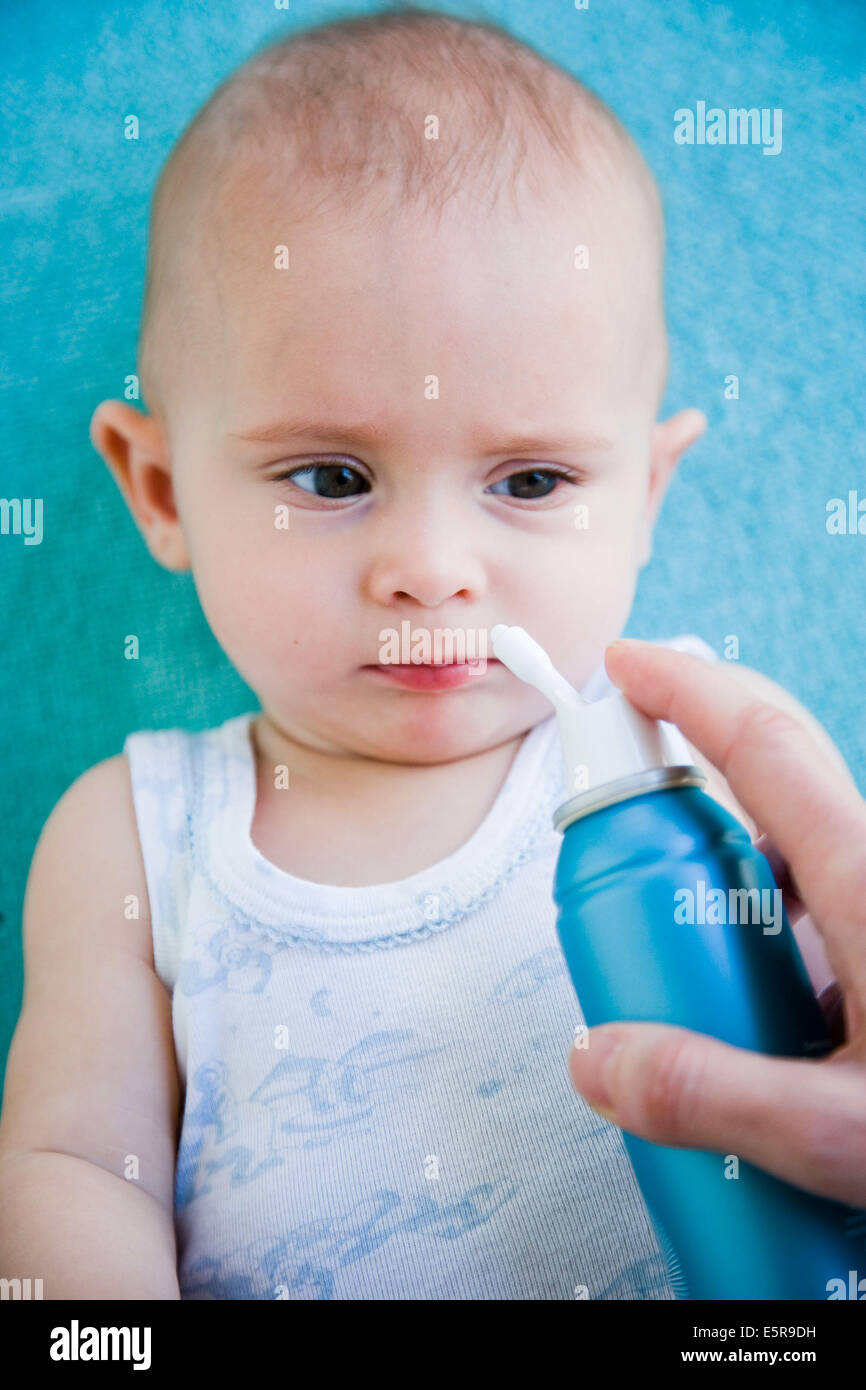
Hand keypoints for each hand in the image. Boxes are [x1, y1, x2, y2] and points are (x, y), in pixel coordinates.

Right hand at [568, 637, 865, 1207]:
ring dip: (729, 886)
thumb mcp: (846, 1133)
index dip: (685, 689)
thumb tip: (602, 1060)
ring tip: (692, 975)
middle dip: (686, 789)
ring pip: (797, 857)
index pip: (762, 743)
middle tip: (625, 849)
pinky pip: (825, 912)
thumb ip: (712, 1098)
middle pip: (771, 785)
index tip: (626, 664)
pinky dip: (776, 938)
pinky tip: (770, 1027)